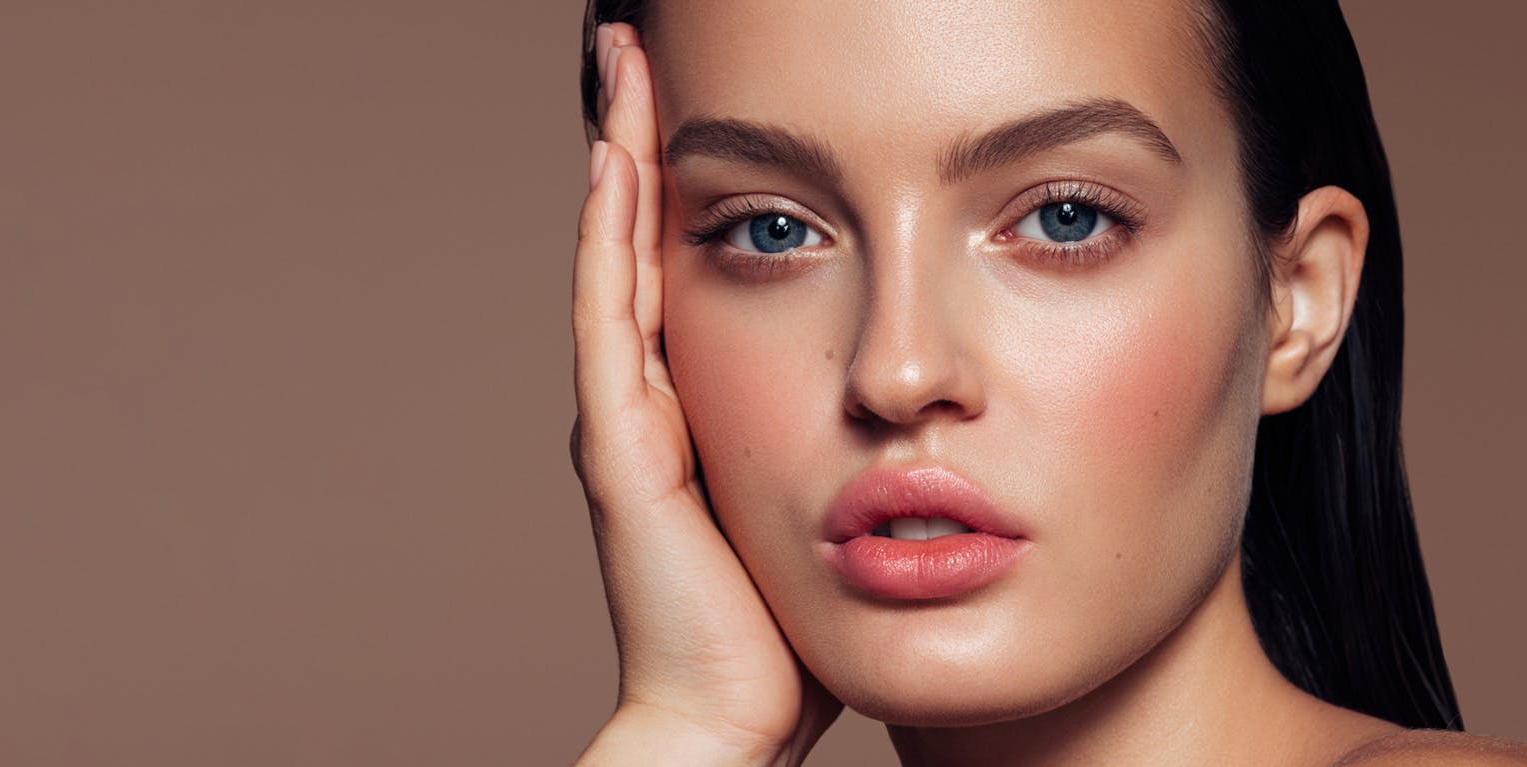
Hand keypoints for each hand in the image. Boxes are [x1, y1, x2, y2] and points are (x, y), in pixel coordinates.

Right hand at [569, 24, 839, 766]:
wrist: (729, 722)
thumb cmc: (790, 635)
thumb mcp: (829, 509)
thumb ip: (849, 448)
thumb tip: (934, 406)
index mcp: (693, 409)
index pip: (681, 264)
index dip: (684, 177)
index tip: (703, 92)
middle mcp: (646, 401)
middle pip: (639, 240)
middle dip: (641, 139)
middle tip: (641, 47)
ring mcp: (626, 420)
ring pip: (617, 259)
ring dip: (621, 157)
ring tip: (624, 69)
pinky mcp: (621, 449)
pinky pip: (612, 319)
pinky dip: (612, 236)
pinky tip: (622, 161)